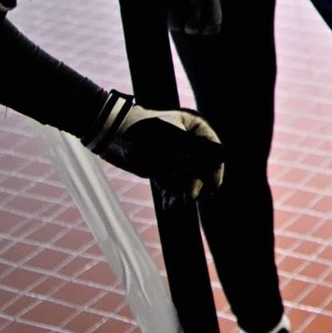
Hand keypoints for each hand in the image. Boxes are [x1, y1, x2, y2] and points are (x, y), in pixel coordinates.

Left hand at [83, 91, 224, 210]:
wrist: (112, 133)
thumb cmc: (143, 129)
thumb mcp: (171, 139)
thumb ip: (194, 150)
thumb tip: (219, 158)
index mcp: (195, 128)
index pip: (213, 151)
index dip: (215, 170)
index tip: (213, 186)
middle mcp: (189, 143)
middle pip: (201, 169)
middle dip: (195, 185)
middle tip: (190, 198)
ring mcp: (176, 157)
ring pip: (187, 180)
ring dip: (183, 193)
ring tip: (175, 203)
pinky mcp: (162, 170)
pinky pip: (172, 185)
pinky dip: (171, 195)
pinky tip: (168, 204)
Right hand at [163, 0, 235, 35]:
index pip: (214, 21)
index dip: (211, 28)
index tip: (208, 28)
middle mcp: (194, 0)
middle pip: (193, 28)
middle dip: (193, 27)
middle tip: (191, 21)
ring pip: (177, 26)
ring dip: (178, 24)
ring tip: (179, 18)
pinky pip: (165, 15)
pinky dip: (168, 16)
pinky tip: (170, 10)